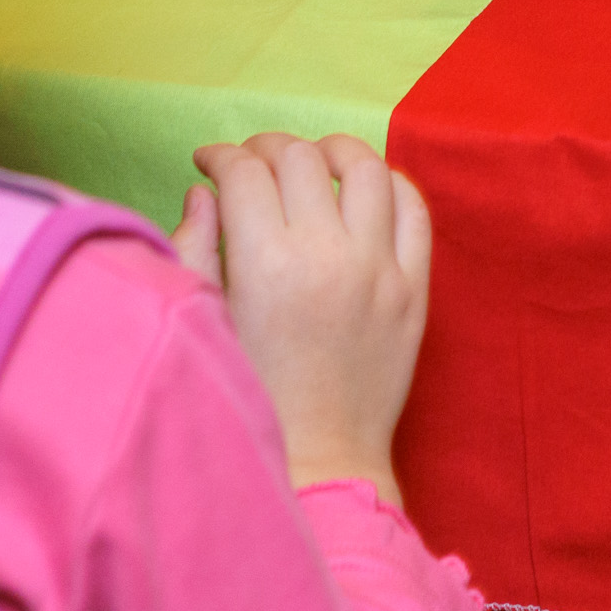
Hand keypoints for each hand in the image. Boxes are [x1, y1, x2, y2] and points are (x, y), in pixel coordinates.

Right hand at [169, 132, 432, 499]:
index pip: (245, 173)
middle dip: (265, 147)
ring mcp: (380, 270)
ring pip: (365, 168)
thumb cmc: (251, 400)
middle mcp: (328, 256)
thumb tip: (203, 191)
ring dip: (332, 150)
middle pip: (299, 159)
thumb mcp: (206, 326)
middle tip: (249, 162)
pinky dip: (390, 183)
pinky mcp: (415, 289)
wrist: (320, 462)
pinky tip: (365, 187)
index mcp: (266, 266)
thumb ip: (195, 250)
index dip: (220, 156)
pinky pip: (415, 209)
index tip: (208, 162)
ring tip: (310, 158)